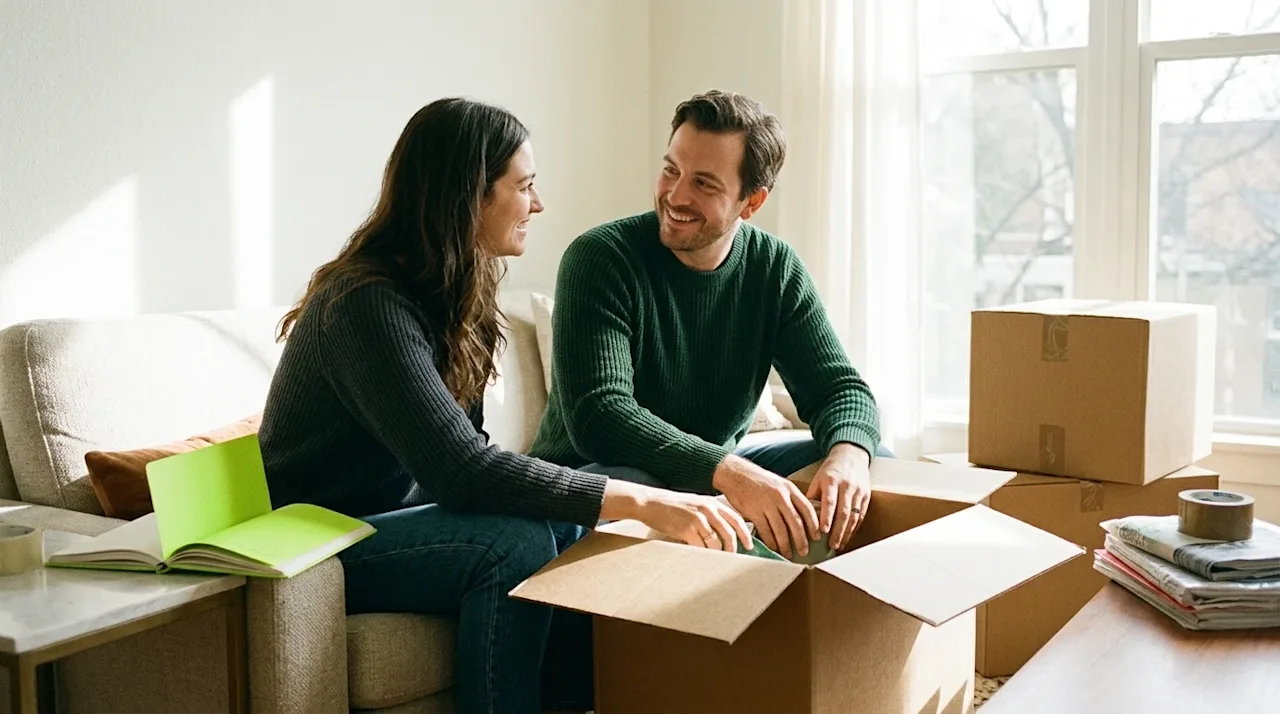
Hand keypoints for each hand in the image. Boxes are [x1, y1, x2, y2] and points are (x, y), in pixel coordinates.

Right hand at [602, 480, 752, 552]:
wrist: (650, 502)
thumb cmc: (672, 506)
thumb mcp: (695, 504)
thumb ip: (709, 514)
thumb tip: (724, 532)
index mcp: (711, 503)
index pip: (736, 519)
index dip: (745, 533)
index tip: (749, 546)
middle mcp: (707, 509)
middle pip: (729, 533)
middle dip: (733, 549)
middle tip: (733, 558)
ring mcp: (698, 519)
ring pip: (716, 543)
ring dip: (718, 554)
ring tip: (716, 560)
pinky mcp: (687, 529)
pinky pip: (701, 547)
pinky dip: (703, 555)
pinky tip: (701, 558)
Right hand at [712, 454, 819, 558]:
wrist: (735, 473)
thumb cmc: (758, 480)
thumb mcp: (779, 483)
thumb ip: (790, 497)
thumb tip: (802, 516)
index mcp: (789, 488)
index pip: (807, 509)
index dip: (814, 525)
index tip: (817, 536)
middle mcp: (780, 496)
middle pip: (795, 522)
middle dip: (801, 540)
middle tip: (804, 552)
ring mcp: (767, 504)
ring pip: (780, 530)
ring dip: (785, 545)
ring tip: (788, 554)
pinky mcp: (754, 511)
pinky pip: (765, 531)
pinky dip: (770, 542)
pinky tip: (773, 548)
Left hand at [806, 444, 870, 550]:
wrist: (851, 456)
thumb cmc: (830, 470)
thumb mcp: (818, 479)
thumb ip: (812, 496)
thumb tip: (802, 517)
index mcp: (831, 480)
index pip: (830, 501)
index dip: (827, 517)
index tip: (823, 532)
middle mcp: (847, 486)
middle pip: (843, 512)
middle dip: (838, 531)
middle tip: (832, 546)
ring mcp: (858, 491)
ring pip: (854, 516)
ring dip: (847, 533)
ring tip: (839, 545)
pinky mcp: (866, 496)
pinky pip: (861, 515)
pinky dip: (855, 528)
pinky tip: (848, 537)